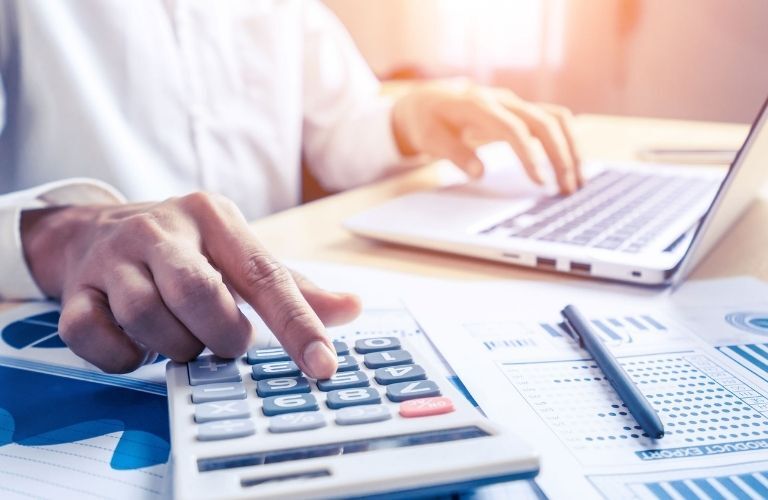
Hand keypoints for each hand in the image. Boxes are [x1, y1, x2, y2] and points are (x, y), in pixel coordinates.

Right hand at [20, 193, 360, 375]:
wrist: (95, 230)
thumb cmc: (184, 248)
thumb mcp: (239, 254)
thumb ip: (292, 287)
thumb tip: (350, 308)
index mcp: (214, 218)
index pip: (266, 276)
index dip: (298, 325)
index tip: (322, 365)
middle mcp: (161, 230)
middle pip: (201, 295)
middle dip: (222, 336)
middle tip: (226, 343)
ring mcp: (113, 258)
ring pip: (148, 318)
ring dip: (176, 348)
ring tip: (184, 339)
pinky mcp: (76, 289)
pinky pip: (96, 338)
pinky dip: (124, 357)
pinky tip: (139, 347)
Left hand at [391, 82, 582, 193]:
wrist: (428, 102)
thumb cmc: (428, 122)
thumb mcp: (430, 139)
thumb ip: (454, 154)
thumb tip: (480, 172)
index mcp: (479, 105)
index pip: (513, 129)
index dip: (529, 155)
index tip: (539, 181)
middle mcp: (503, 100)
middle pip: (544, 122)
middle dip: (560, 156)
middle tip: (567, 189)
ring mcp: (516, 104)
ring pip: (556, 118)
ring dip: (571, 149)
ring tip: (577, 181)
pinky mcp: (523, 112)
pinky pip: (554, 121)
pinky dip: (568, 141)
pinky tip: (573, 166)